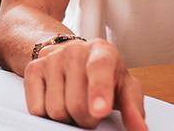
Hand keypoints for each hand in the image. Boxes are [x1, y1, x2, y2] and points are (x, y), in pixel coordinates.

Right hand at [22, 38, 146, 129]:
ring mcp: (51, 58)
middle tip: (92, 114)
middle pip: (76, 103)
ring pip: (55, 109)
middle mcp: (74, 50)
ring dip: (67, 118)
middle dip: (86, 119)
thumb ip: (133, 108)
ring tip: (74, 106)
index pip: (99, 69)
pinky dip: (48, 114)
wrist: (75, 54)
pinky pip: (36, 108)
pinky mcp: (33, 69)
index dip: (99, 92)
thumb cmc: (104, 74)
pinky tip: (58, 101)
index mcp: (102, 52)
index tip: (99, 111)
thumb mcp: (125, 86)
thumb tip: (140, 129)